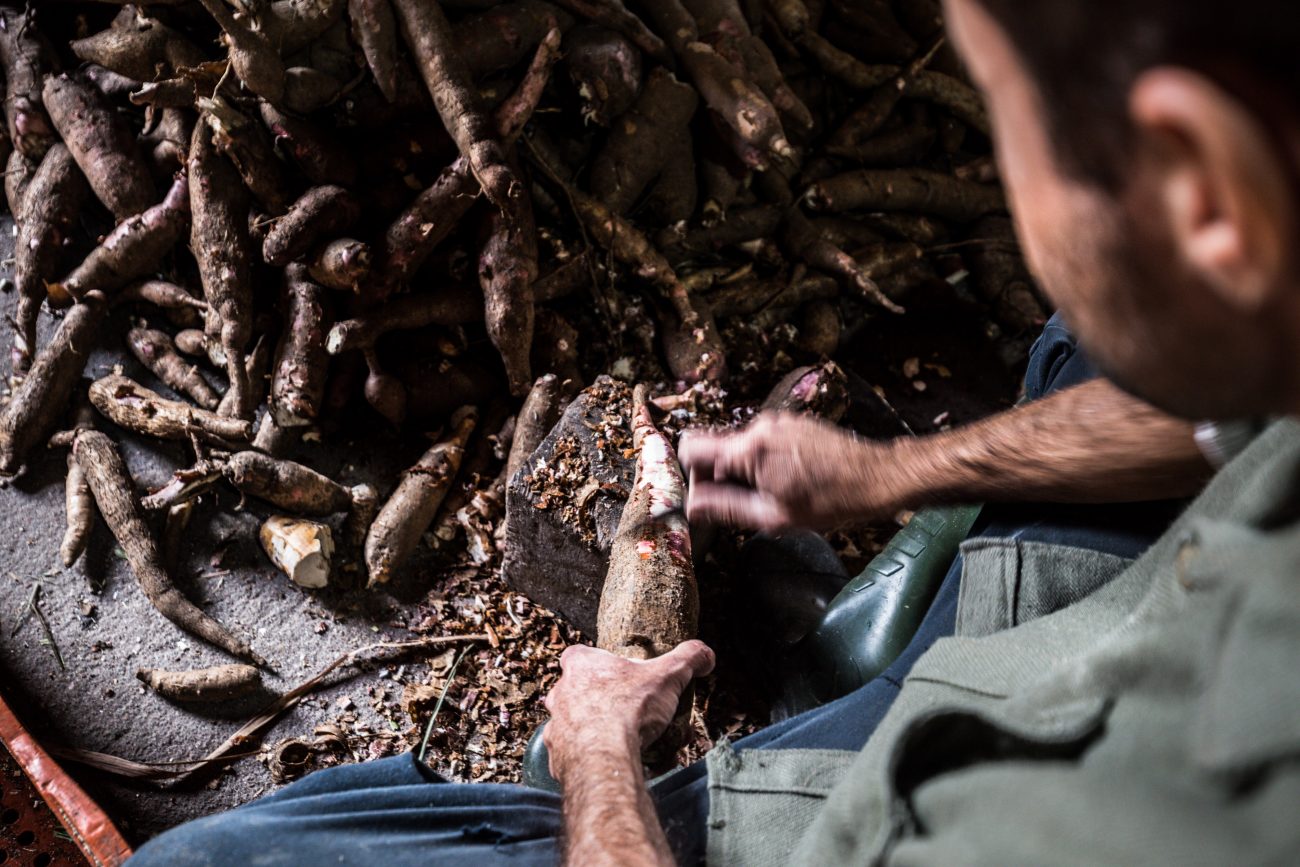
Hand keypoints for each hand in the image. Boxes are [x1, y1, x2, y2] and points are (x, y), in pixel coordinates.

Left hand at [542, 641, 714, 782]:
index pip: (580, 655)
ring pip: (573, 723)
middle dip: (599, 700)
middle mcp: (561, 693)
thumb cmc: (630, 710)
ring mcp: (555, 725)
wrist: (606, 757)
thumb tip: (706, 655)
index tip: (619, 676)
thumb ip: (688, 659)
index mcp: (581, 665)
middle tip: (627, 711)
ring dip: (593, 729)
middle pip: (577, 690)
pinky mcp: (556, 755)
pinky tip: (611, 760)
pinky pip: (572, 753)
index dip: (599, 664)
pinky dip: (589, 756)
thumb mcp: (668, 676)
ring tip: (623, 740)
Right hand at [680, 413, 909, 529]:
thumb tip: (693, 505)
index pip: (692, 447)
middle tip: (748, 502)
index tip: (708, 494)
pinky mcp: (794, 423)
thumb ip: (726, 508)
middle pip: (717, 448)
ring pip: (742, 446)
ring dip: (748, 470)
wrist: (876, 477)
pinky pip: (764, 441)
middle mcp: (760, 427)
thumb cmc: (830, 500)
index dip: (692, 474)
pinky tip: (791, 479)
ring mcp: (778, 422)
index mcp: (749, 449)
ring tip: (777, 491)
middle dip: (724, 476)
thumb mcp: (773, 515)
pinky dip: (767, 460)